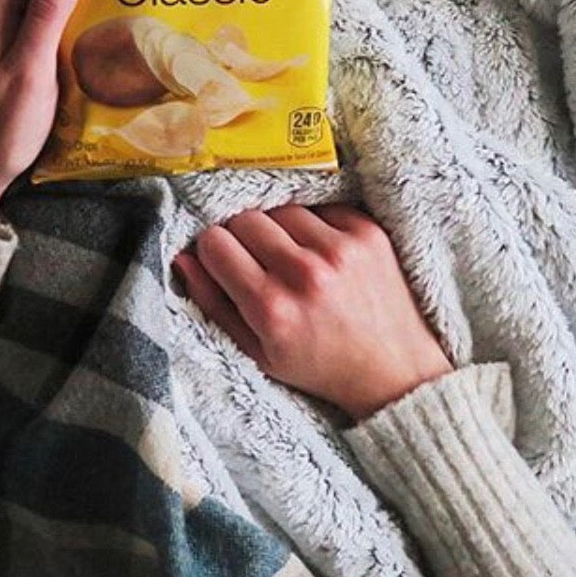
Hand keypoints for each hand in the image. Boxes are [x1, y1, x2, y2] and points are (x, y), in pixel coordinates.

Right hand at [173, 204, 450, 420]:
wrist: (394, 371)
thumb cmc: (319, 365)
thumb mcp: (255, 352)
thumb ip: (212, 303)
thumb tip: (182, 255)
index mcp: (271, 309)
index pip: (215, 242)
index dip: (215, 249)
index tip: (225, 260)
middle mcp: (304, 274)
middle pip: (245, 218)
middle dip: (243, 235)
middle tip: (259, 258)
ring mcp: (339, 249)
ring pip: (281, 207)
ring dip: (280, 227)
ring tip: (292, 256)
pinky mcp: (367, 232)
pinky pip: (320, 205)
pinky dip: (315, 224)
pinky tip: (322, 252)